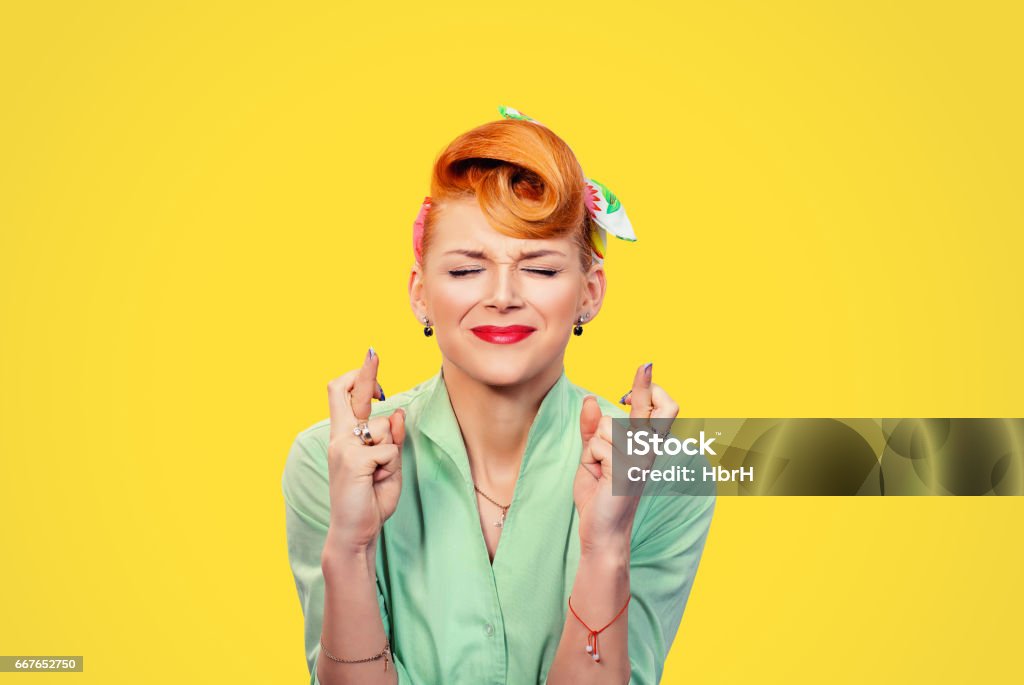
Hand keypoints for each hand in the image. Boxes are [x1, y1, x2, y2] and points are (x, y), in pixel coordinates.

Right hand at [324, 348, 405, 558]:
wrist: (355, 531)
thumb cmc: (370, 499)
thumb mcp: (387, 465)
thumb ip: (390, 439)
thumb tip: (396, 412)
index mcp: (343, 437)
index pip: (342, 396)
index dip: (358, 376)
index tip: (371, 361)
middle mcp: (339, 438)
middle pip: (342, 392)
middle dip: (364, 371)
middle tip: (374, 352)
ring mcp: (343, 448)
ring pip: (383, 429)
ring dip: (392, 452)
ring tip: (379, 476)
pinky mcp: (354, 460)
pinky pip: (388, 451)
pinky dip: (391, 467)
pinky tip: (377, 482)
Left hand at [573, 362, 679, 556]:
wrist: (601, 533)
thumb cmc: (599, 496)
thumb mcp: (591, 457)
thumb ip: (592, 430)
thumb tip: (590, 400)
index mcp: (643, 447)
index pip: (658, 409)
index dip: (649, 385)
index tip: (641, 370)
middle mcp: (648, 451)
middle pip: (662, 407)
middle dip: (646, 388)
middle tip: (639, 374)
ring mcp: (641, 461)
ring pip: (608, 427)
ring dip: (595, 444)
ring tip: (600, 468)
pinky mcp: (628, 471)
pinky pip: (599, 445)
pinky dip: (591, 458)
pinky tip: (599, 476)